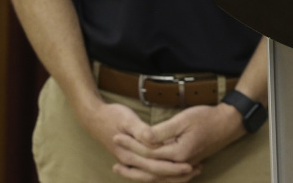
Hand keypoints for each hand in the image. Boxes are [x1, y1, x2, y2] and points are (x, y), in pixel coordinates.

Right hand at [76, 100, 199, 181]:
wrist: (94, 117)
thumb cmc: (112, 116)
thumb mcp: (127, 119)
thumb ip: (140, 130)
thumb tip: (151, 139)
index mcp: (129, 155)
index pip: (154, 167)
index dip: (173, 167)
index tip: (191, 165)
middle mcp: (130, 162)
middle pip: (156, 176)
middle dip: (177, 175)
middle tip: (198, 169)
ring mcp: (131, 162)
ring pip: (153, 176)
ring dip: (172, 175)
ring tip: (193, 171)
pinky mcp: (133, 158)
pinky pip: (150, 170)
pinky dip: (164, 171)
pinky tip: (177, 168)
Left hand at [112, 104, 244, 179]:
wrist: (228, 123)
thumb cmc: (207, 118)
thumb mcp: (184, 119)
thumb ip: (162, 130)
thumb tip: (143, 137)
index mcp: (178, 153)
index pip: (148, 153)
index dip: (130, 145)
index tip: (116, 136)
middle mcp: (180, 164)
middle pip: (149, 169)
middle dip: (130, 161)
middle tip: (114, 157)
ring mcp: (183, 166)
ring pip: (156, 177)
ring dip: (137, 174)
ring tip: (122, 169)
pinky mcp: (185, 164)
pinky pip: (165, 176)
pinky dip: (152, 176)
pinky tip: (144, 173)